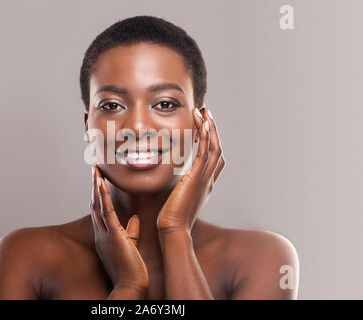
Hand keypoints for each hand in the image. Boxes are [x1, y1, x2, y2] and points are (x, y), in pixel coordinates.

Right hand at [91, 165, 148, 291]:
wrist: (131, 285)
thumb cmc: (131, 270)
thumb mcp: (130, 247)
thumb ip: (131, 232)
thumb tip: (134, 219)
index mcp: (105, 236)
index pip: (100, 210)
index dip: (99, 194)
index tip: (99, 179)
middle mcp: (101, 233)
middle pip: (95, 204)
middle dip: (94, 186)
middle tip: (94, 168)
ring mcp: (105, 234)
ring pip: (98, 205)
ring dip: (96, 186)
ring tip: (96, 169)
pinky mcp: (114, 235)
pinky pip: (106, 212)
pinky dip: (103, 197)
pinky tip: (101, 184)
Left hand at [156, 106, 225, 232]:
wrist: (173, 231)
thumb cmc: (171, 219)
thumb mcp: (178, 199)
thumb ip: (179, 188)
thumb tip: (171, 181)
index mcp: (205, 184)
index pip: (214, 158)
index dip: (212, 140)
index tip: (205, 126)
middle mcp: (209, 179)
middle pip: (217, 148)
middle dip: (213, 129)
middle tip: (207, 112)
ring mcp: (205, 178)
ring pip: (214, 147)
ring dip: (210, 127)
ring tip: (204, 111)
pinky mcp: (196, 178)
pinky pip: (204, 152)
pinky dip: (205, 137)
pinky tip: (202, 123)